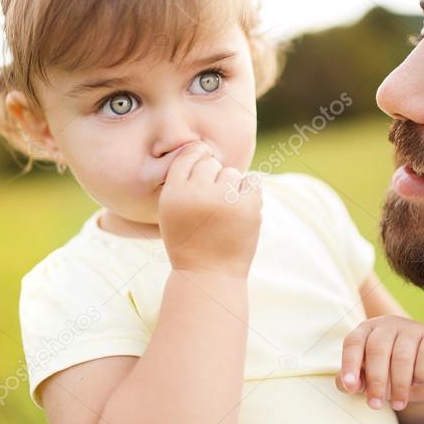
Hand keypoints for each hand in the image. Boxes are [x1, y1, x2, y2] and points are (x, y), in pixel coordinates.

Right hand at [158, 142, 261, 277]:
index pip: (188, 155)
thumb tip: (204, 148)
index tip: (200, 170)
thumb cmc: (188, 241)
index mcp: (174, 193)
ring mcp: (224, 200)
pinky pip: (253, 180)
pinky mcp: (248, 207)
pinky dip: (249, 192)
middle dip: (213, 179)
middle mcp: (197, 193)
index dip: (197, 158)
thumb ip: (182, 181)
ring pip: (232, 173)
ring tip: (224, 214)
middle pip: (211, 164)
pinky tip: (240, 210)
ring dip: (231, 188)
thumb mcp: (171, 211)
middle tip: (210, 206)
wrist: (209, 275)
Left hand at [336, 315, 423, 410]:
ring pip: (402, 356)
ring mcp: (412, 329)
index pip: (353, 342)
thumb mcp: (367, 378)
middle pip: (377, 349)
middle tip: (375, 405)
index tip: (350, 386)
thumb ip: (353, 381)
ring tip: (398, 404)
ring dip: (399, 385)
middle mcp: (388, 325)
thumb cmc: (388, 374)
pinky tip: (417, 383)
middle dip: (376, 381)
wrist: (423, 376)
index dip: (350, 364)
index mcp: (366, 330)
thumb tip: (345, 384)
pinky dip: (420, 375)